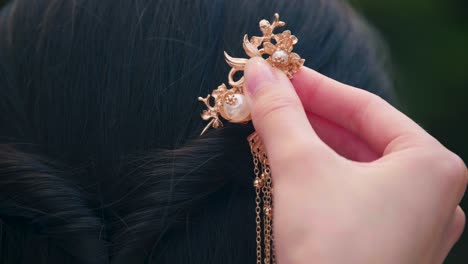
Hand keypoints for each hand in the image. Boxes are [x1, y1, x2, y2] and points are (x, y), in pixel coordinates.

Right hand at [243, 57, 467, 263]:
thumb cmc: (332, 249)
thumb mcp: (300, 169)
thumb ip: (281, 115)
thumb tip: (260, 74)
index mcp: (431, 165)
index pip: (365, 108)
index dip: (317, 87)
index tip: (281, 75)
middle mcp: (433, 194)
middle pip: (361, 137)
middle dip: (312, 117)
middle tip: (273, 101)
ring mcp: (414, 223)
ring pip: (356, 167)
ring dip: (314, 146)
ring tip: (275, 129)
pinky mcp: (390, 245)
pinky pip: (355, 194)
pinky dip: (323, 176)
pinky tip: (292, 167)